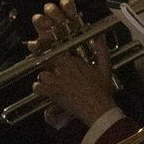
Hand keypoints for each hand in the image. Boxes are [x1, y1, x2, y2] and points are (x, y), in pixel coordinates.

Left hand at [30, 0, 118, 125]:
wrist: (97, 107)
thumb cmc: (102, 89)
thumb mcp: (105, 67)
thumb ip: (102, 50)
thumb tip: (101, 37)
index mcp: (74, 61)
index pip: (60, 56)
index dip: (60, 61)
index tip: (62, 66)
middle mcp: (63, 68)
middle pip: (50, 65)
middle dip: (53, 71)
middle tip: (59, 78)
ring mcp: (56, 80)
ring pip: (43, 75)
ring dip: (46, 80)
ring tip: (52, 85)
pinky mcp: (51, 91)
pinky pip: (38, 87)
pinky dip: (39, 89)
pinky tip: (44, 92)